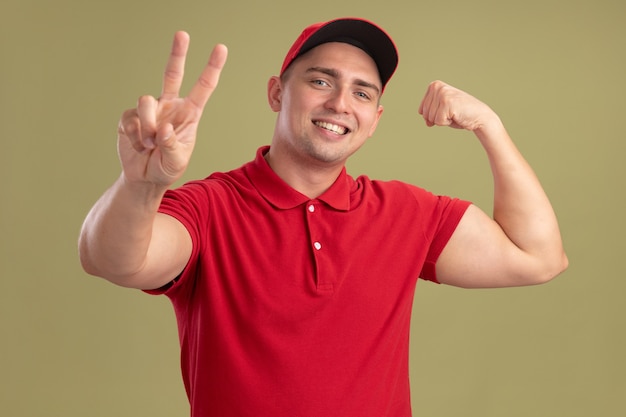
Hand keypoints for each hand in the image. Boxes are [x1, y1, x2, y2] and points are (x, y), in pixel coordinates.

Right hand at [117, 31, 227, 186]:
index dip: (211, 68)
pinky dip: (136, 135)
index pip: (203, 88)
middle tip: (183, 34)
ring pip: (147, 101)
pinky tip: (139, 146)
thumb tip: (164, 128)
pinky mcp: (130, 116)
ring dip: (148, 126)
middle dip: (177, 54)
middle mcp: (170, 106)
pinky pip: (131, 118)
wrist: (144, 177)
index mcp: (189, 114)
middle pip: (172, 74)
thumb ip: (172, 145)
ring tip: (150, 145)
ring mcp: (150, 110)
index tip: (221, 48)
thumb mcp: (176, 161)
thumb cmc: (166, 168)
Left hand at [418, 80, 499, 132]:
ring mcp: (442, 94)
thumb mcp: (441, 110)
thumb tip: (426, 121)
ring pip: (431, 118)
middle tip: (451, 113)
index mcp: (434, 86)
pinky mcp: (447, 102)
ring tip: (454, 114)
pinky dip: (447, 123)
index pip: (421, 110)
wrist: (479, 116)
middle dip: (437, 118)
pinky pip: (438, 121)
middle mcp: (437, 87)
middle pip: (425, 114)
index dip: (433, 116)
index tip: (446, 110)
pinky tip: (456, 116)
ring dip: (443, 120)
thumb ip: (429, 113)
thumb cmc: (460, 114)